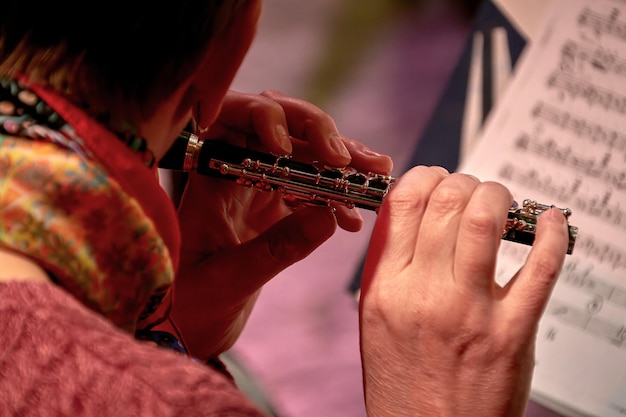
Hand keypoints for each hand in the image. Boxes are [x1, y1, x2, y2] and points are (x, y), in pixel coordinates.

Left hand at [170, 90, 392, 359]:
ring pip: (303, 158)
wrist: (185, 330)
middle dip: (320, 135)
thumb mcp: (229, 280)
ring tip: (375, 174)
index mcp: (210, 178)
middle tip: (352, 159)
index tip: (291, 147)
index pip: (236, 119)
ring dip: (339, 162)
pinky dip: (336, 199)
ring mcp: (257, 191)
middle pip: (280, 130)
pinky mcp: (274, 212)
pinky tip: (353, 219)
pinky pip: (311, 192)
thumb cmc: (187, 307)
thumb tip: (328, 216)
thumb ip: (276, 249)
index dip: (268, 118)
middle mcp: (235, 174)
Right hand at [359, 166, 568, 416]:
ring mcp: (470, 312)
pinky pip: (540, 267)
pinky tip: (551, 222)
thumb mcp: (374, 321)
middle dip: (466, 182)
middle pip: (447, 202)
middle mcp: (425, 293)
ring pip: (487, 221)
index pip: (404, 203)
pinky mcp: (511, 333)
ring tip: (502, 202)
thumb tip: (410, 217)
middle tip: (473, 190)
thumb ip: (387, 268)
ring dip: (500, 196)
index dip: (425, 176)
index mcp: (386, 288)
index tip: (436, 179)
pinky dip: (552, 234)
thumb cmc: (402, 383)